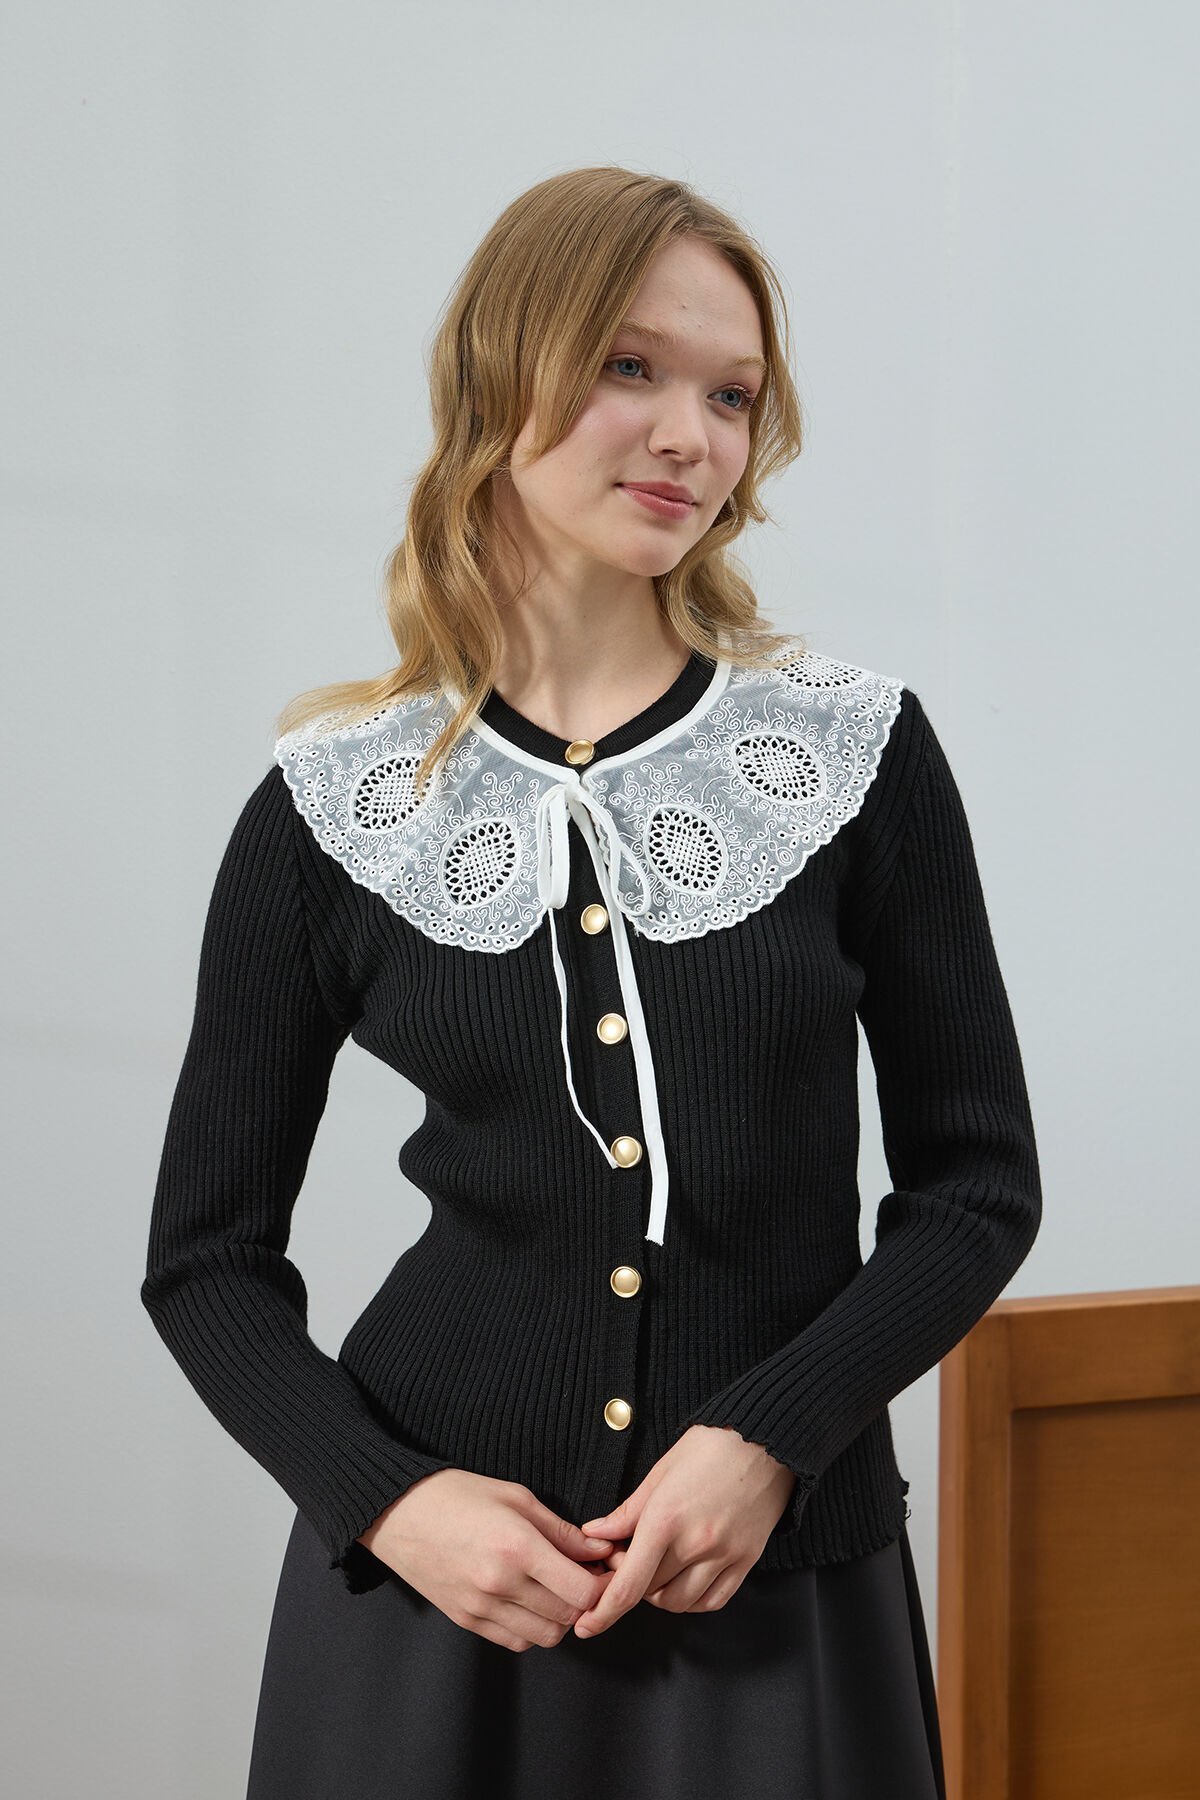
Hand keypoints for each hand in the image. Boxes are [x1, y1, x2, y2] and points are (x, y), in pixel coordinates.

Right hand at [356, 1469, 615, 1653]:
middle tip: (584, 1575)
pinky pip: (516, 1641)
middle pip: (568, 1616)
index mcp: (517, 1547)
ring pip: (545, 1635)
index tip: (605, 1568)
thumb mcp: (516, 1497)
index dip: (603, 1583)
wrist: (397, 1512)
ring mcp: (481, 1607)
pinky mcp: (466, 1620)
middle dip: (585, 1599)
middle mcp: (500, 1584)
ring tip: (555, 1587)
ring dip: (560, 1616)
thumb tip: (601, 1550)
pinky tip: (529, 1599)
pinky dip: (532, 1627)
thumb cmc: (456, 1494)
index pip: (582, 1591)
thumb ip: (562, 1530)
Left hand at [571, 1425, 797, 1637]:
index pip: (628, 1584)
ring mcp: (725, 1555)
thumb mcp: (660, 1472)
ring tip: (654, 1568)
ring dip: (659, 1595)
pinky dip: (692, 1600)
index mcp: (666, 1519)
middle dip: (629, 1585)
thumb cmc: (709, 1447)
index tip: (585, 1625)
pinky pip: (713, 1601)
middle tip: (624, 1562)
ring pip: (680, 1603)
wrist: (766, 1439)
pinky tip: (683, 1581)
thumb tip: (593, 1533)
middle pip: (650, 1593)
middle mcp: (696, 1544)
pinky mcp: (747, 1560)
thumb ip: (627, 1511)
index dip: (603, 1612)